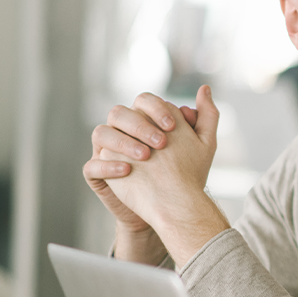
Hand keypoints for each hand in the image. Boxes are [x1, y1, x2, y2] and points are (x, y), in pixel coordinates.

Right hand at [96, 87, 228, 265]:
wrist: (172, 207)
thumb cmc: (187, 173)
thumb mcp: (203, 146)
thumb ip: (206, 117)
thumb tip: (205, 88)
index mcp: (144, 120)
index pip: (143, 102)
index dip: (156, 109)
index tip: (174, 126)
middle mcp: (123, 132)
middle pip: (119, 113)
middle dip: (140, 124)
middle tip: (162, 143)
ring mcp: (108, 152)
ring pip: (101, 133)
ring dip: (122, 141)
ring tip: (146, 156)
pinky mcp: (99, 175)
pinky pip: (91, 165)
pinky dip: (107, 165)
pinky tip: (127, 170)